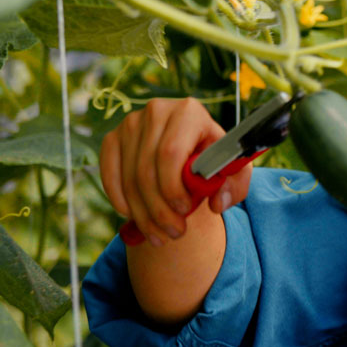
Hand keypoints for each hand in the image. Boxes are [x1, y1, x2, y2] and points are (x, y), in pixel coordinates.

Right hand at [100, 98, 247, 246]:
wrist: (191, 146)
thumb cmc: (214, 157)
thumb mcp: (234, 169)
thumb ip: (235, 186)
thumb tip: (217, 202)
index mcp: (189, 112)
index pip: (171, 153)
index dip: (173, 187)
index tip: (184, 211)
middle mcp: (157, 111)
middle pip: (147, 170)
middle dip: (160, 210)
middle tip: (174, 233)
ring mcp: (130, 123)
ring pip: (130, 178)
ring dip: (143, 214)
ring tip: (160, 234)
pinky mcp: (113, 137)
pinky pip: (110, 176)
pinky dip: (121, 201)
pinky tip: (135, 217)